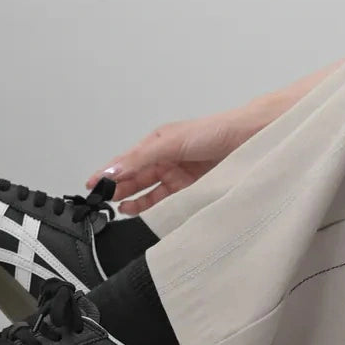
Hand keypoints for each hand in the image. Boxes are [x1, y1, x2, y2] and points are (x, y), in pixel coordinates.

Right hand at [86, 106, 269, 214]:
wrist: (252, 138)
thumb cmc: (217, 130)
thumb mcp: (172, 141)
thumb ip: (142, 158)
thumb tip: (114, 169)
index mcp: (157, 144)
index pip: (125, 162)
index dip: (107, 174)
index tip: (91, 186)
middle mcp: (165, 160)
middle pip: (134, 180)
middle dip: (117, 190)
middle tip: (101, 202)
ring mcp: (178, 177)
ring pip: (148, 193)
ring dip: (133, 201)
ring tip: (118, 210)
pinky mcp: (191, 191)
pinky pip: (167, 203)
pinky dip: (154, 209)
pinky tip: (143, 214)